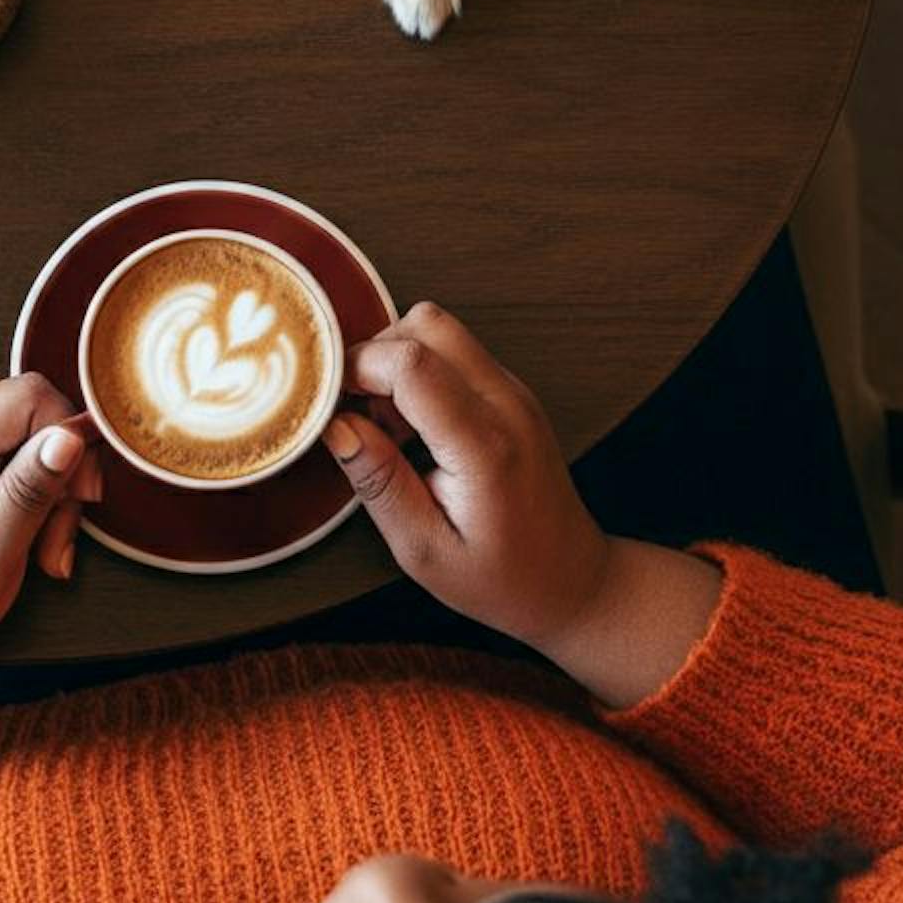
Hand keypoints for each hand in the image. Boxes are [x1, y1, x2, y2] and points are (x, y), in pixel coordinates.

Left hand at [0, 372, 103, 701]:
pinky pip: (16, 459)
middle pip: (35, 417)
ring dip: (52, 496)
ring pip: (33, 440)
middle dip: (62, 476)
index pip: (29, 397)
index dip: (69, 438)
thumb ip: (29, 490)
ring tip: (42, 551)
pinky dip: (35, 499)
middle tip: (57, 538)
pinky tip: (29, 539)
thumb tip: (70, 435)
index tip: (80, 496)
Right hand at [323, 303, 612, 649]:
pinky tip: (412, 428)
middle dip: (376, 354)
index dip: (358, 369)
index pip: (412, 364)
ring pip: (440, 329)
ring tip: (387, 427)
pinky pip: (456, 351)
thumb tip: (337, 426)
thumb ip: (380, 483)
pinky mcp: (511, 392)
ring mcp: (514, 392)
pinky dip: (419, 372)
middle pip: (427, 324)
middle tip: (357, 411)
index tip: (332, 404)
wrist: (570, 578)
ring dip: (397, 361)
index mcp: (485, 446)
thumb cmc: (502, 578)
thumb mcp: (425, 550)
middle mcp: (506, 404)